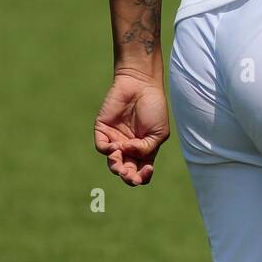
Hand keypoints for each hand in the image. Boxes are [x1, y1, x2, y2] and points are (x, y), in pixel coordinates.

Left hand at [94, 70, 169, 185]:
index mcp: (144, 150)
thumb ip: (146, 148)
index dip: (143, 177)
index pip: (141, 172)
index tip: (147, 169)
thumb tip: (127, 153)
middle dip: (128, 176)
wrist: (141, 85)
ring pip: (112, 162)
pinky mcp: (103, 130)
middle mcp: (129, 148)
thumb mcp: (159, 132)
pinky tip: (116, 146)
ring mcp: (115, 140)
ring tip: (120, 165)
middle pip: (126, 171)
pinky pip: (102, 147)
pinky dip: (108, 150)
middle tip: (129, 175)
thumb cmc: (154, 107)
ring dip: (116, 167)